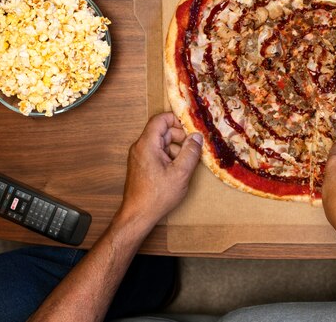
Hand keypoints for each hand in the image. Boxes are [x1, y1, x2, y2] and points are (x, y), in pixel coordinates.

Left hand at [118, 112, 202, 228]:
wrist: (138, 215)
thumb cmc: (157, 196)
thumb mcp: (181, 173)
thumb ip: (190, 152)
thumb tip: (197, 137)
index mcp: (147, 144)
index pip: (161, 119)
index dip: (177, 120)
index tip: (192, 128)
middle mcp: (140, 147)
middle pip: (163, 131)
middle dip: (180, 138)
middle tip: (194, 149)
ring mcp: (140, 156)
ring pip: (162, 143)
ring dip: (176, 149)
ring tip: (186, 164)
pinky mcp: (142, 165)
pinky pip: (158, 153)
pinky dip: (170, 157)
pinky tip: (178, 171)